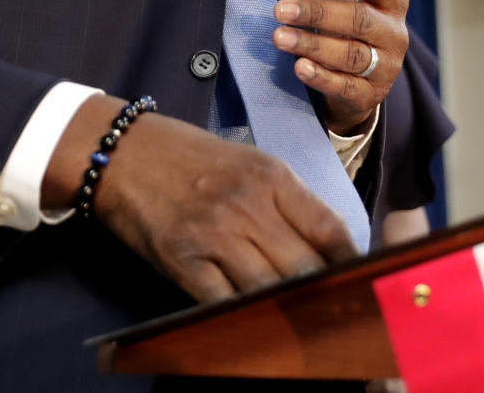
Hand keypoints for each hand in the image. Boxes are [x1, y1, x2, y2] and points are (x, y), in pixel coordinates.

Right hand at [43, 96, 357, 302]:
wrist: (123, 151)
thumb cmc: (189, 157)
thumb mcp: (246, 163)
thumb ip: (285, 201)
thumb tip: (327, 249)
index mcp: (270, 175)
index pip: (330, 229)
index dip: (351, 266)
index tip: (360, 287)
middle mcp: (248, 203)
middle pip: (305, 268)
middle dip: (324, 299)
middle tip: (337, 320)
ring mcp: (215, 234)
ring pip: (270, 292)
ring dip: (288, 315)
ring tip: (304, 332)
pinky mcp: (184, 260)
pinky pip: (225, 304)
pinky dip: (243, 320)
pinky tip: (256, 328)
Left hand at [271, 0, 412, 134]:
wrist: (361, 77)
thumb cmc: (357, 16)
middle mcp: (394, 33)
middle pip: (358, 21)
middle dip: (317, 14)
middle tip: (278, 8)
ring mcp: (384, 67)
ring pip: (350, 55)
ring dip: (312, 45)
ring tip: (278, 37)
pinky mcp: (369, 95)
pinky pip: (346, 87)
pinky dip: (321, 78)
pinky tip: (298, 67)